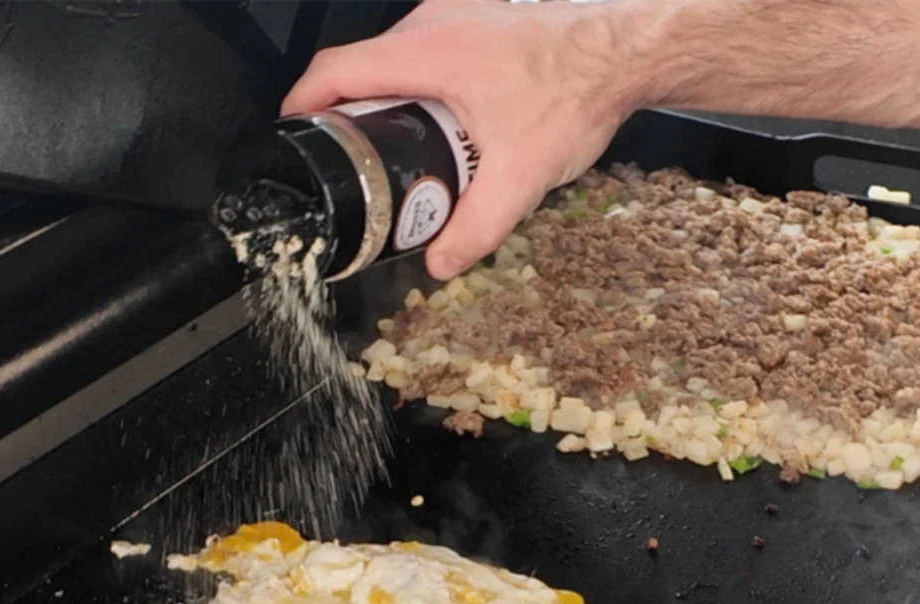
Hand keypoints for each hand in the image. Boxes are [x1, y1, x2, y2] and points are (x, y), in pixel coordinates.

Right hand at [282, 0, 647, 279]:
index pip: (335, 71)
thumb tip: (439, 263)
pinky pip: (423, 54)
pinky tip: (438, 129)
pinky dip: (414, 90)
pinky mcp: (475, 20)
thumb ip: (476, 227)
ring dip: (384, 105)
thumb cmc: (576, 91)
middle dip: (345, 118)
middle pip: (360, 69)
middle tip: (350, 168)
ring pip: (392, 61)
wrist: (627, 49)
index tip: (292, 139)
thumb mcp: (521, 176)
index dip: (301, 106)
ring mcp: (454, 14)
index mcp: (427, 51)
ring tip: (394, 157)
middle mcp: (432, 22)